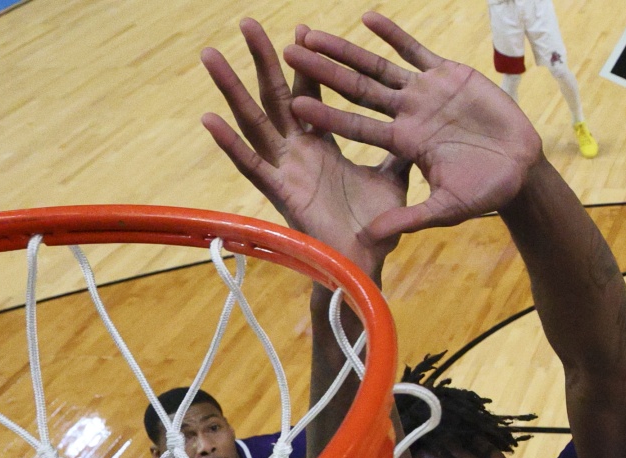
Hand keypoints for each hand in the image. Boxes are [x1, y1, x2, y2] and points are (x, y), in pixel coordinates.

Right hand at [201, 18, 411, 272]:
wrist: (366, 266)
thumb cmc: (376, 227)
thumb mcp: (394, 179)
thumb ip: (399, 152)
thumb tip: (417, 125)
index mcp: (325, 146)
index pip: (312, 96)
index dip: (308, 65)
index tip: (302, 31)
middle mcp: (300, 152)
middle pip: (277, 96)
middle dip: (262, 59)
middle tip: (247, 21)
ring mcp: (287, 169)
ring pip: (255, 121)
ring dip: (231, 88)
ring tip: (210, 55)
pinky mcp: (281, 193)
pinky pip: (252, 165)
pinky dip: (230, 144)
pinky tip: (209, 119)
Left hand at [283, 12, 542, 237]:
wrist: (520, 169)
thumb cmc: (485, 191)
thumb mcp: (445, 208)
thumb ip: (409, 218)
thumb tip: (371, 235)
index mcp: (402, 143)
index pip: (355, 126)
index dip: (327, 115)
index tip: (296, 104)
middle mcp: (406, 115)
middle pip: (355, 88)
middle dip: (323, 71)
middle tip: (289, 52)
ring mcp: (423, 93)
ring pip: (377, 66)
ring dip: (346, 49)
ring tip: (314, 33)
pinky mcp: (447, 75)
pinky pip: (414, 50)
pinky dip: (393, 35)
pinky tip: (369, 19)